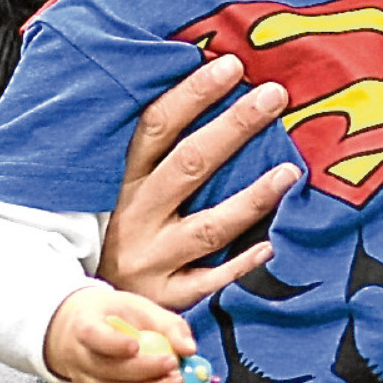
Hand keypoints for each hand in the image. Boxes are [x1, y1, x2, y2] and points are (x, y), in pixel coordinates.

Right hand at [42, 285, 197, 382]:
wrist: (80, 331)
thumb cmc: (114, 315)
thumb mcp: (138, 306)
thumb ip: (167, 324)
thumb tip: (190, 349)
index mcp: (84, 325)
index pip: (93, 336)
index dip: (113, 344)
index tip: (136, 345)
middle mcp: (79, 357)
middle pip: (107, 370)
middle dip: (143, 371)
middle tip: (173, 365)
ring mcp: (86, 381)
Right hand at [97, 53, 300, 310]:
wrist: (91, 317)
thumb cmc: (122, 237)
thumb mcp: (125, 192)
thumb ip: (160, 154)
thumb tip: (212, 90)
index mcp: (125, 181)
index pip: (157, 127)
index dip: (193, 94)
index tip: (231, 66)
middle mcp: (136, 216)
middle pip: (188, 165)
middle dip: (233, 127)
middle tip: (274, 95)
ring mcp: (152, 259)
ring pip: (207, 226)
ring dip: (250, 198)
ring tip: (290, 171)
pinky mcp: (166, 299)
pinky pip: (208, 282)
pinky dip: (239, 265)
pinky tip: (271, 247)